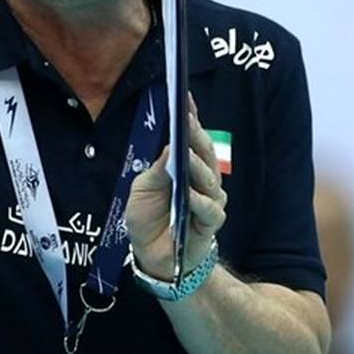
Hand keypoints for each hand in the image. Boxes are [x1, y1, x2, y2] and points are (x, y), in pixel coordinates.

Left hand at [124, 95, 227, 279]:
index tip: (184, 97)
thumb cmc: (149, 217)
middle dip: (195, 135)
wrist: (151, 255)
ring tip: (186, 155)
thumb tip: (172, 145)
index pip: (191, 140)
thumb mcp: (143, 188)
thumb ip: (158, 169)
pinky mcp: (210, 225)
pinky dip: (200, 202)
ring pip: (210, 180)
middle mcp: (203, 181)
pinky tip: (190, 195)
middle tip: (186, 118)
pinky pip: (210, 210)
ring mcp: (209, 202)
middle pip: (204, 154)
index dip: (190, 118)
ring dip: (198, 167)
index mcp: (186, 168)